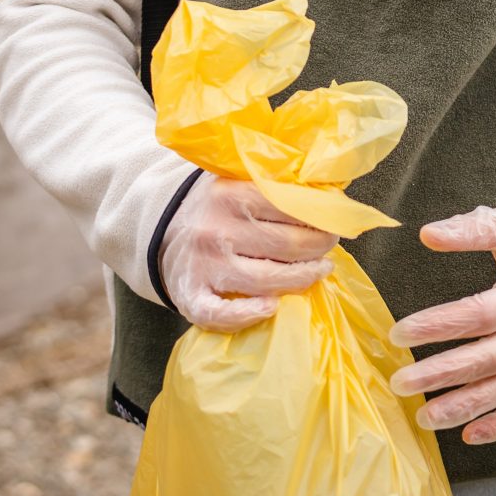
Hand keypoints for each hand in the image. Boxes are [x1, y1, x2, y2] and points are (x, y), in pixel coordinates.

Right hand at [159, 174, 337, 331]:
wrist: (160, 230)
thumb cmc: (215, 207)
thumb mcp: (238, 181)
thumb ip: (275, 184)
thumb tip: (330, 194)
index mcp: (230, 195)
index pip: (290, 206)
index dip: (321, 216)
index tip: (335, 221)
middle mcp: (216, 230)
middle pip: (287, 245)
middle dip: (319, 246)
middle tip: (331, 245)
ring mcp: (203, 266)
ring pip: (267, 280)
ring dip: (303, 278)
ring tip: (321, 270)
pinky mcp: (190, 296)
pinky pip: (221, 314)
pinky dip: (249, 315)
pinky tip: (273, 308)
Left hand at [387, 206, 495, 444]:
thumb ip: (472, 229)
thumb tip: (427, 234)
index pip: (484, 312)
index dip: (442, 324)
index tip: (399, 333)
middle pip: (493, 357)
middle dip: (444, 373)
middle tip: (401, 382)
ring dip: (466, 406)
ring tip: (425, 416)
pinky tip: (468, 434)